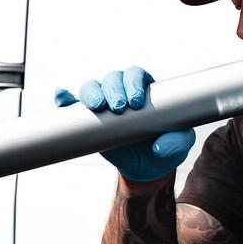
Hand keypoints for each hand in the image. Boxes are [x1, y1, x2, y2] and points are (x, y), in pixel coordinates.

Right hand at [54, 66, 194, 184]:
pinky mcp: (87, 118)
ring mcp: (102, 103)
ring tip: (98, 106)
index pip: (136, 75)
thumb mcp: (180, 146)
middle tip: (119, 107)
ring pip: (92, 86)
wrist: (145, 168)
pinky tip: (63, 97)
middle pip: (113, 77)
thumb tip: (160, 146)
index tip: (136, 102)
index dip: (134, 82)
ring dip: (92, 92)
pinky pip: (72, 104)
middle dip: (114, 88)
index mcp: (144, 90)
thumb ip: (179, 142)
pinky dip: (65, 98)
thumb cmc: (165, 149)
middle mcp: (121, 92)